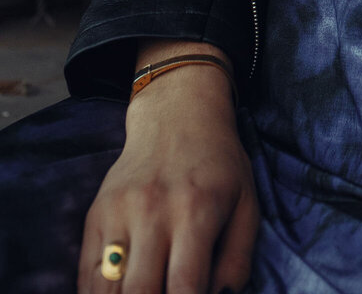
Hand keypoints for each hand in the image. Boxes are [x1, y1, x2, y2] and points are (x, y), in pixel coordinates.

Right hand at [77, 52, 257, 293]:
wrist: (177, 115)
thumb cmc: (219, 166)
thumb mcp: (246, 204)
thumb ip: (237, 261)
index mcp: (196, 211)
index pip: (184, 289)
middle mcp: (152, 211)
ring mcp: (118, 213)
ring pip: (105, 291)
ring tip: (148, 290)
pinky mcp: (95, 215)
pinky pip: (86, 277)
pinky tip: (121, 291)